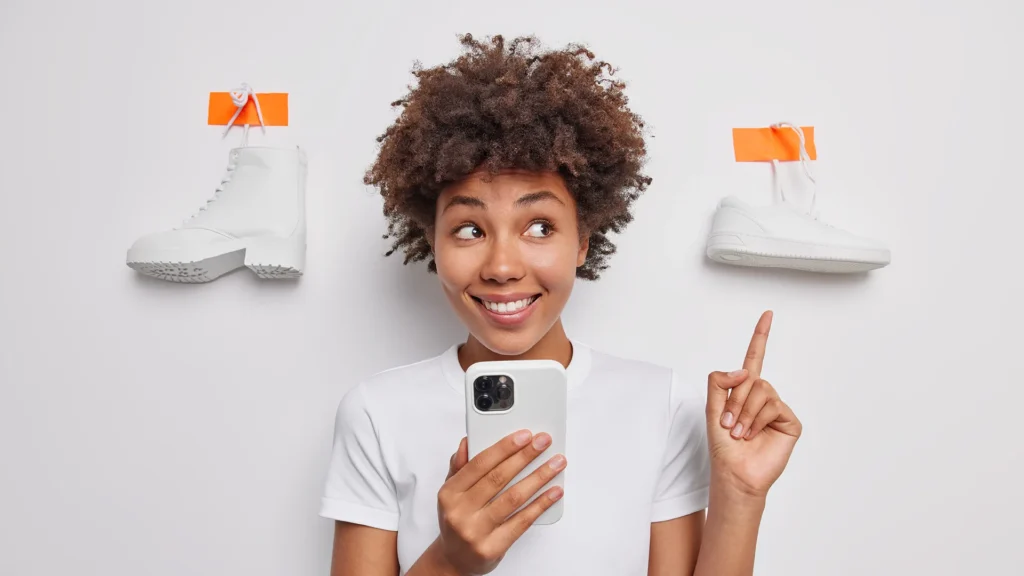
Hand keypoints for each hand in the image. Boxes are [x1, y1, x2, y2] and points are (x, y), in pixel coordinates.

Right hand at [433, 430, 565, 574]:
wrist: (454, 561)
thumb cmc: (457, 521)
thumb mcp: (451, 493)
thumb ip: (460, 467)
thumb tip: (468, 442)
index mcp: (449, 493)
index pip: (479, 464)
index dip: (504, 447)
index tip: (524, 435)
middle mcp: (460, 512)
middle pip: (498, 478)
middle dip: (525, 456)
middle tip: (543, 442)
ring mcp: (476, 531)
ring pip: (513, 498)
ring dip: (539, 477)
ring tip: (556, 463)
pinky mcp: (493, 547)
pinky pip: (522, 521)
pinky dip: (541, 504)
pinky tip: (553, 491)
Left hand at [706, 311, 801, 499]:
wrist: (735, 472)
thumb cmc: (723, 446)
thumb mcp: (711, 409)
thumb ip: (719, 382)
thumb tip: (745, 370)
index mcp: (743, 390)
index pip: (754, 358)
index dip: (761, 336)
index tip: (768, 314)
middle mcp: (762, 396)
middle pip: (751, 378)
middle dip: (735, 401)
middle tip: (729, 424)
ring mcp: (777, 408)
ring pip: (762, 390)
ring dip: (745, 413)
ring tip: (740, 432)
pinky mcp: (789, 421)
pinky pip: (774, 406)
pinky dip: (758, 419)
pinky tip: (754, 434)